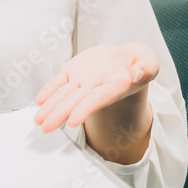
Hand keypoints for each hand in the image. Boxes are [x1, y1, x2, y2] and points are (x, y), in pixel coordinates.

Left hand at [33, 43, 158, 133]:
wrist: (125, 59)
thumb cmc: (138, 61)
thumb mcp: (149, 60)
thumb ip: (147, 67)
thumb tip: (138, 73)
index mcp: (116, 85)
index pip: (98, 99)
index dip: (86, 109)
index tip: (73, 121)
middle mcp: (96, 86)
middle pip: (76, 102)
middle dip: (60, 114)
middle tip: (46, 128)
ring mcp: (83, 80)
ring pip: (64, 94)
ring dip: (50, 107)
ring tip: (38, 120)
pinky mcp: (73, 70)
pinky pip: (59, 81)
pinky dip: (49, 90)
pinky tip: (39, 101)